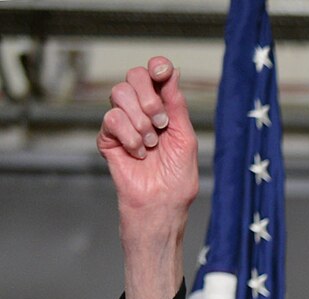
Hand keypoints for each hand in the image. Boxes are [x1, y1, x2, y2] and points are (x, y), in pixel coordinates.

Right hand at [99, 57, 198, 298]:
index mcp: (164, 110)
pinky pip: (111, 119)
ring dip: (139, 120)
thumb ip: (176, 107)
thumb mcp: (184, 139)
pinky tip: (138, 153)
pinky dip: (129, 136)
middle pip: (133, 77)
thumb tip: (171, 73)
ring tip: (151, 143)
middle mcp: (142, 113)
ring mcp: (123, 124)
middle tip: (160, 122)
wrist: (160, 206)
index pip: (155, 76)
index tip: (162, 69)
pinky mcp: (107, 138)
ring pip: (118, 94)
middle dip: (148, 96)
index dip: (157, 67)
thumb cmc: (178, 179)